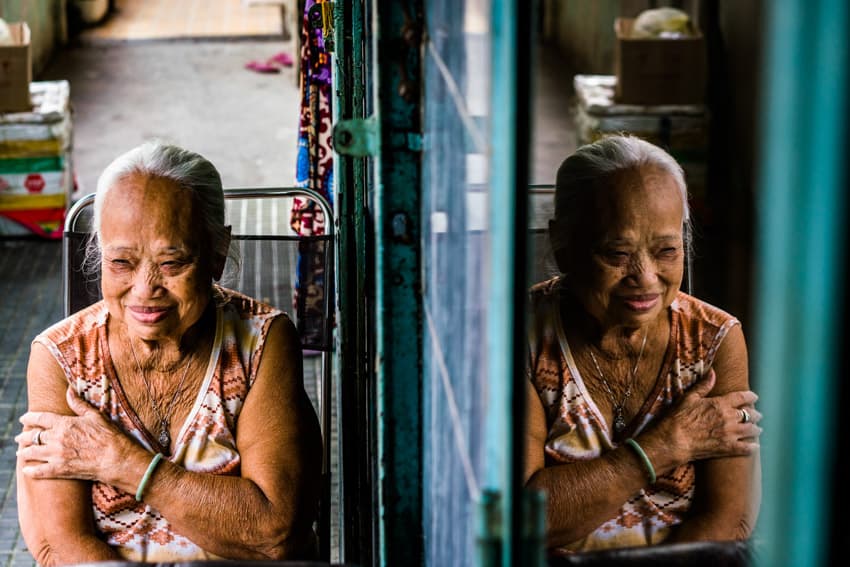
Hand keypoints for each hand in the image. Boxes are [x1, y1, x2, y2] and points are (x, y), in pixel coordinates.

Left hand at [15, 387, 130, 482]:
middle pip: (32, 436)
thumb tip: (69, 390)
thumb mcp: (95, 415)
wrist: (115, 457)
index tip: (24, 418)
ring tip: (21, 452)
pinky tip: (27, 470)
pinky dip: (31, 471)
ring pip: (32, 453)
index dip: (29, 417)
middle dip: (24, 436)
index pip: (40, 418)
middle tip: (20, 437)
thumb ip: (78, 403)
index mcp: (64, 424)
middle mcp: (57, 439)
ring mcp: (57, 455)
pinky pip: (39, 471)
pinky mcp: (60, 470)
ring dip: (24, 452)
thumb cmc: (108, 435)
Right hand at [651, 369, 761, 463]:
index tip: (754, 397)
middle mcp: (728, 418)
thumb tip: (712, 372)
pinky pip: (746, 448)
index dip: (750, 396)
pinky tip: (754, 447)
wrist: (674, 439)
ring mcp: (729, 434)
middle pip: (750, 414)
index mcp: (720, 404)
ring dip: (756, 429)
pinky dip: (752, 448)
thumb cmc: (679, 417)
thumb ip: (703, 386)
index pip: (742, 397)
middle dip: (755, 414)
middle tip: (757, 415)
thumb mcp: (689, 398)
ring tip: (757, 430)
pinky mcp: (727, 448)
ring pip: (751, 430)